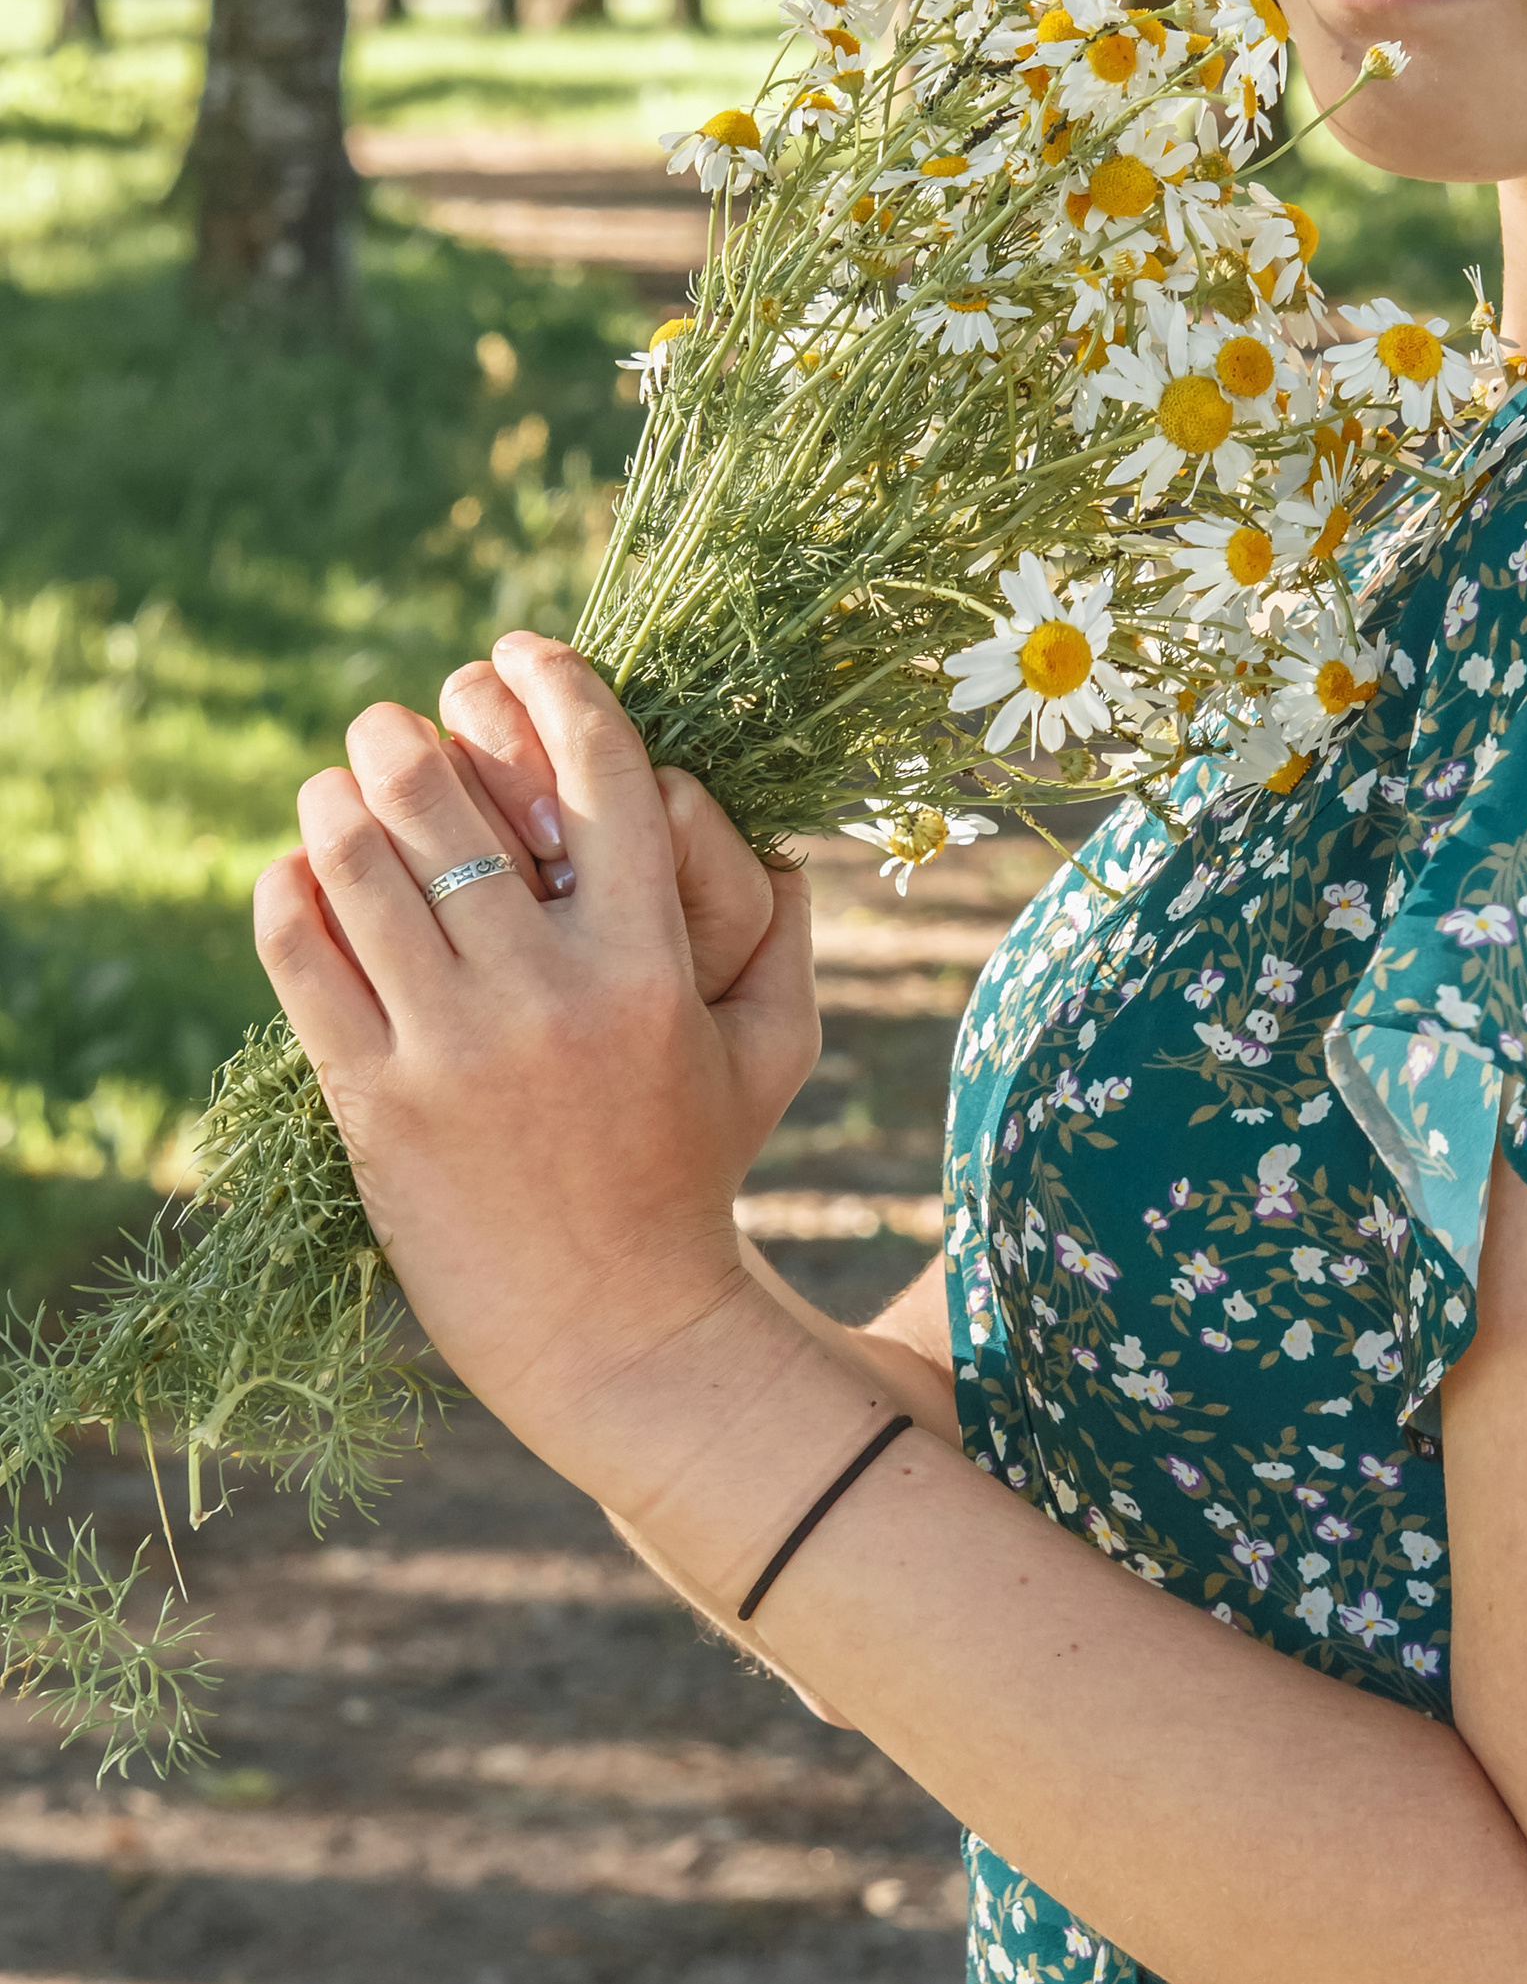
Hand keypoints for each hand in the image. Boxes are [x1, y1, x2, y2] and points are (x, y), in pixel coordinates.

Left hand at [253, 634, 822, 1498]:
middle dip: (408, 733)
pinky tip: (298, 872)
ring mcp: (451, 1050)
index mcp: (650, 966)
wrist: (614, 1330)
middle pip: (451, 802)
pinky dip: (288, 891)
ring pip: (359, 865)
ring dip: (337, 798)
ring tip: (338, 785)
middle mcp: (546, 996)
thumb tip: (771, 819)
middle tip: (396, 721)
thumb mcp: (773, 1050)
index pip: (602, 773)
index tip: (522, 653)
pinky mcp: (373, 1101)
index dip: (556, 685)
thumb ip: (783, 929)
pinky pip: (303, 959)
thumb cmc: (699, 1174)